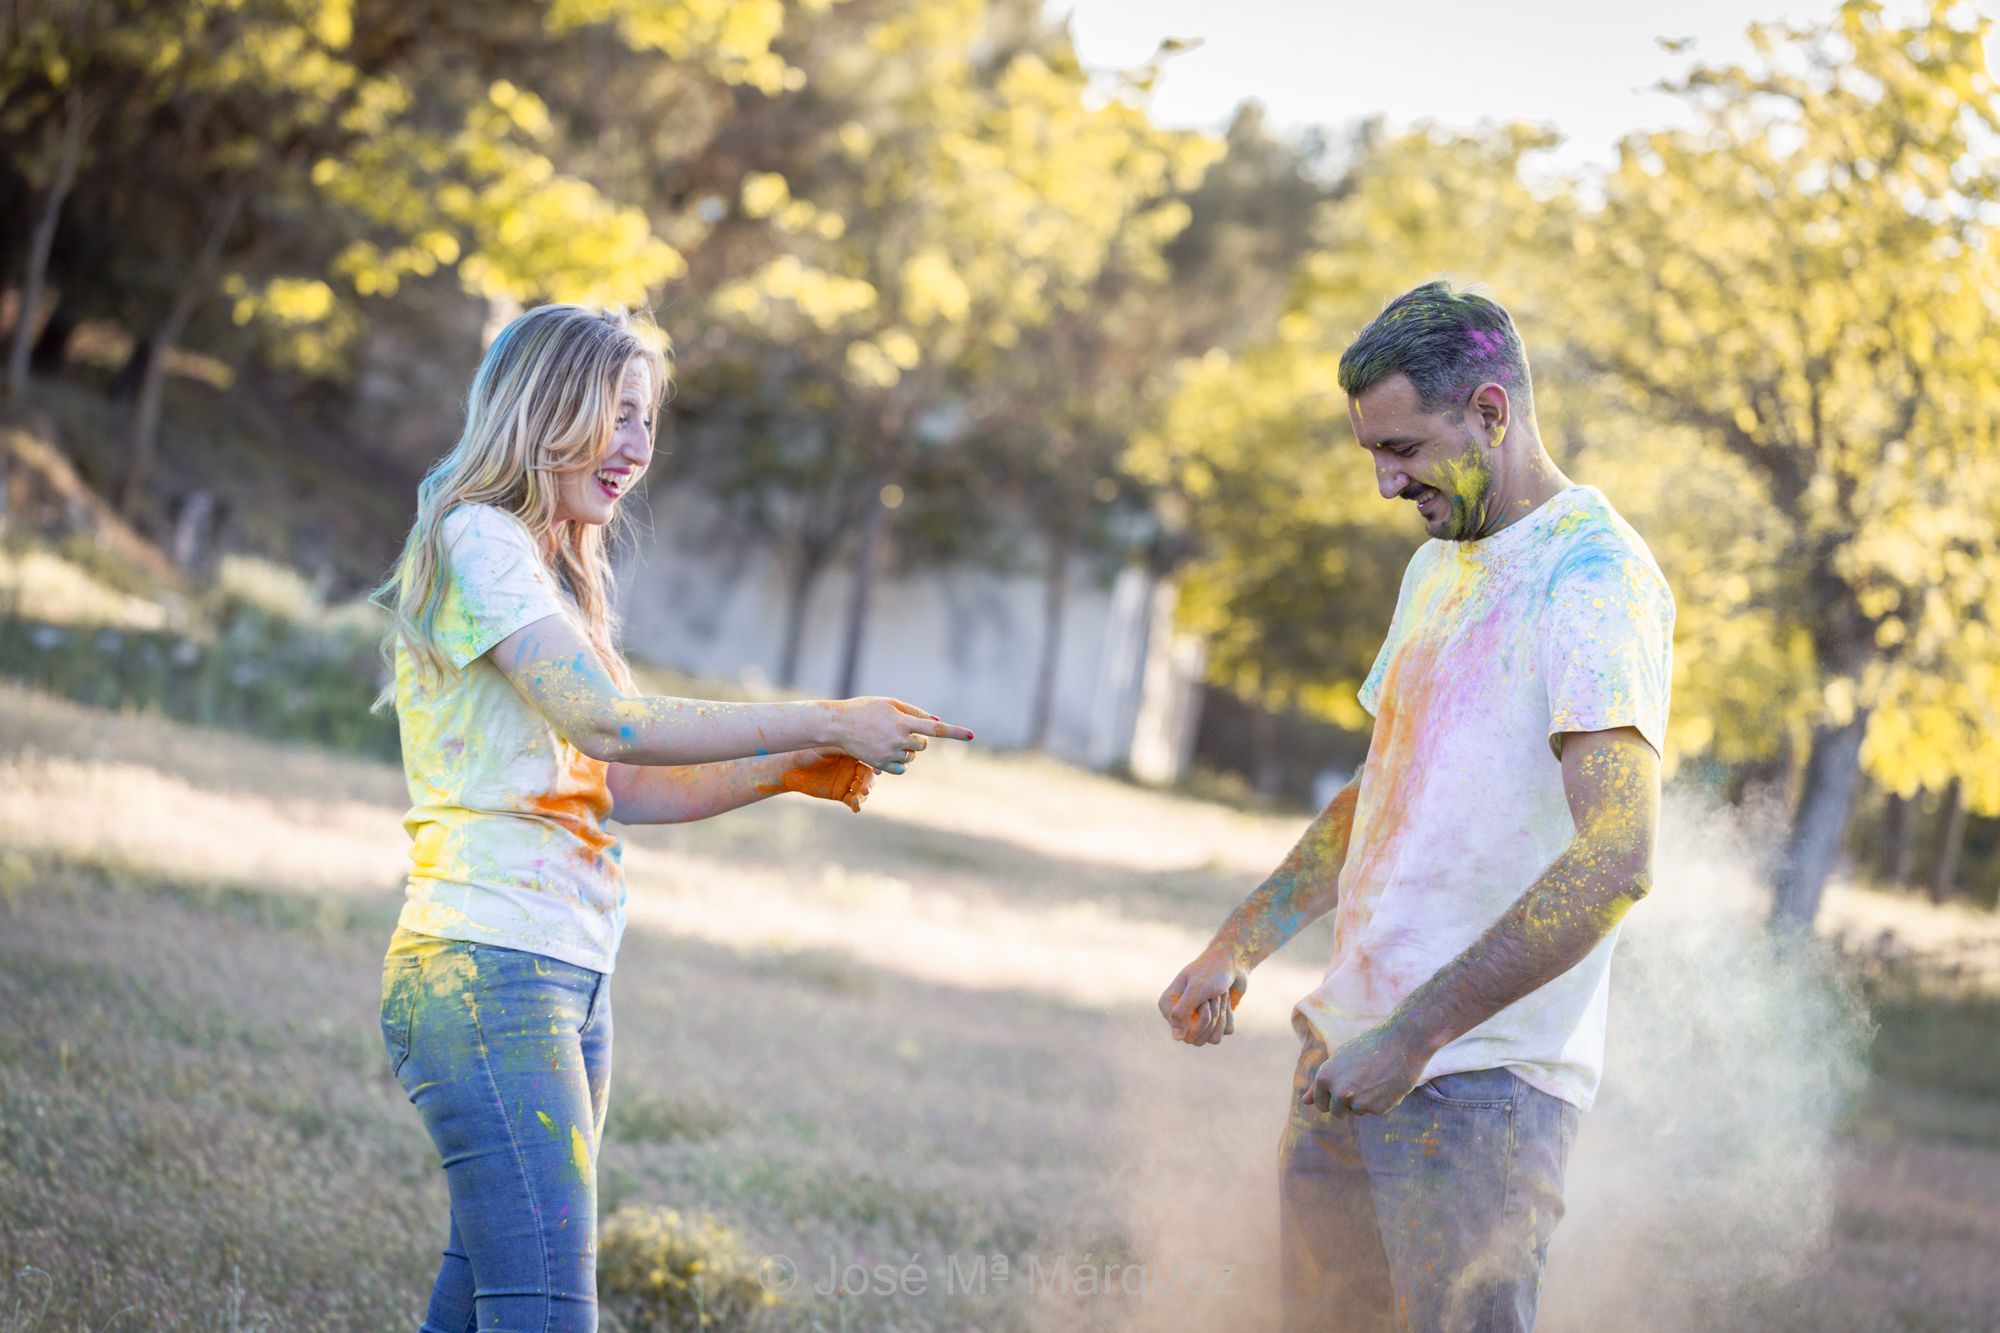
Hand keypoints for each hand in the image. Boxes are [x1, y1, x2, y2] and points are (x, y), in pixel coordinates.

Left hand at [761, 750, 876, 811]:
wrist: (790, 768)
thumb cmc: (805, 752)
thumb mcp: (823, 748)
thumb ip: (841, 748)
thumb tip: (859, 746)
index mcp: (851, 753)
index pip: (867, 759)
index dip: (875, 765)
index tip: (877, 772)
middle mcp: (852, 767)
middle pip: (868, 776)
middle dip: (869, 783)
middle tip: (865, 790)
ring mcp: (847, 781)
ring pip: (862, 789)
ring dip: (863, 795)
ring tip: (858, 800)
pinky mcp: (840, 793)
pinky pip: (852, 800)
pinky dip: (856, 804)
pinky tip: (856, 808)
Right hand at [831, 698, 973, 772]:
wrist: (838, 725)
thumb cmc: (865, 709)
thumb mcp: (889, 703)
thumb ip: (914, 712)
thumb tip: (935, 723)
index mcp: (903, 722)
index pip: (935, 729)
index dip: (955, 732)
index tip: (971, 735)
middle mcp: (899, 740)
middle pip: (923, 744)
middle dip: (918, 738)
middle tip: (902, 729)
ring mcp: (890, 754)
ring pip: (912, 755)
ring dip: (907, 748)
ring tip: (888, 737)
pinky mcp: (881, 764)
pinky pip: (902, 767)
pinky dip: (901, 761)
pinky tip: (889, 751)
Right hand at [1158, 947, 1246, 1045]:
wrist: (1232, 962)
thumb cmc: (1212, 971)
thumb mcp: (1196, 989)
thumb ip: (1182, 1013)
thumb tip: (1176, 1038)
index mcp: (1168, 1006)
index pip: (1183, 1034)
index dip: (1199, 1020)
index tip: (1205, 1001)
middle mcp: (1180, 1016)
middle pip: (1197, 1040)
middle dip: (1212, 1018)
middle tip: (1214, 997)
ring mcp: (1197, 1019)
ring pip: (1212, 1038)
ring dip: (1221, 1016)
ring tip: (1219, 996)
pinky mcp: (1214, 1021)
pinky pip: (1224, 1032)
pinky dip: (1229, 1016)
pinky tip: (1225, 1000)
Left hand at [1302, 1020, 1432, 1116]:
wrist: (1400, 1042)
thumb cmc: (1368, 1047)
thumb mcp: (1339, 1060)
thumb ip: (1321, 1083)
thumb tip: (1303, 1101)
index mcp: (1324, 1078)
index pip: (1320, 1103)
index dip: (1331, 1097)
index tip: (1342, 1088)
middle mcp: (1338, 1093)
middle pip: (1336, 1112)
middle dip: (1346, 1105)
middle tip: (1360, 1084)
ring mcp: (1357, 1103)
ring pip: (1356, 1112)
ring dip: (1363, 1102)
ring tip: (1374, 1079)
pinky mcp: (1376, 1109)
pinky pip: (1374, 1111)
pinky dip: (1380, 1101)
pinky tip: (1386, 1083)